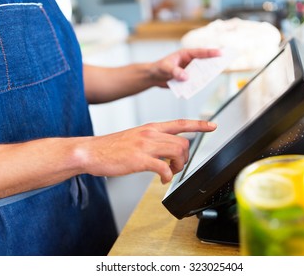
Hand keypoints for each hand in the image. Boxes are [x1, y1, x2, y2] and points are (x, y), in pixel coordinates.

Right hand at [79, 119, 216, 182]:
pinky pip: (164, 167)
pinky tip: (162, 179)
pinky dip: (168, 176)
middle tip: (176, 167)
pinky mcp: (139, 159)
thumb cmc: (112, 147)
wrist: (91, 151)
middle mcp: (150, 133)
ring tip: (169, 173)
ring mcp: (145, 145)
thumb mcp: (135, 137)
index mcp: (150, 128)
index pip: (180, 123)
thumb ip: (152, 141)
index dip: (199, 124)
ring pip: (177, 152)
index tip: (212, 125)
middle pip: (183, 142)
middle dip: (185, 158)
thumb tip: (166, 152)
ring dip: (178, 167)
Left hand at [150, 48, 220, 87]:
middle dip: (213, 63)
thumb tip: (186, 77)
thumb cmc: (159, 67)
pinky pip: (195, 82)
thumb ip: (175, 71)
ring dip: (206, 75)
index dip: (211, 53)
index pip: (200, 53)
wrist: (154, 76)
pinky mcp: (187, 79)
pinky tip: (199, 87)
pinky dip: (198, 84)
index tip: (221, 53)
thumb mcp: (165, 68)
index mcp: (186, 54)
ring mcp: (189, 71)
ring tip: (213, 76)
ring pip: (201, 73)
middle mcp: (189, 62)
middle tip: (224, 64)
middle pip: (204, 62)